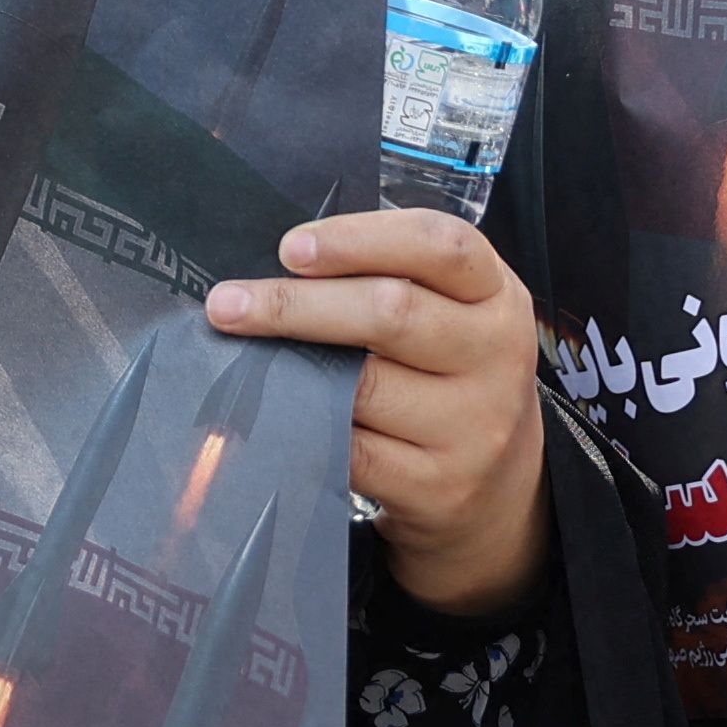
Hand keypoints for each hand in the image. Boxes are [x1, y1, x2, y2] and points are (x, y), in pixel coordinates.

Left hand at [206, 210, 546, 614]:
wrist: (500, 488)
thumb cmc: (449, 376)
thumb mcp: (453, 316)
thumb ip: (394, 281)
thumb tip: (283, 269)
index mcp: (497, 296)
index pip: (440, 246)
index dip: (361, 239)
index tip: (290, 248)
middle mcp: (496, 356)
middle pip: (391, 313)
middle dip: (296, 305)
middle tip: (227, 304)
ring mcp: (472, 426)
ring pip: (362, 386)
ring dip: (289, 369)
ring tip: (240, 357)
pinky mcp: (439, 486)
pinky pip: (351, 451)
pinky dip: (306, 427)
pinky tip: (273, 413)